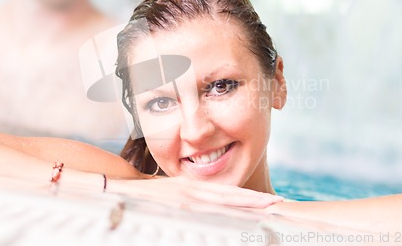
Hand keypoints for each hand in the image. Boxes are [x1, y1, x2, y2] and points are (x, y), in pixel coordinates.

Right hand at [108, 176, 282, 207]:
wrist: (124, 186)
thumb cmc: (146, 193)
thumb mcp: (171, 193)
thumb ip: (189, 198)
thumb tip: (202, 204)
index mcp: (194, 188)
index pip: (227, 193)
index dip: (248, 197)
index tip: (267, 201)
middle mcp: (194, 191)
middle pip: (230, 196)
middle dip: (255, 201)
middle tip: (277, 203)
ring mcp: (187, 197)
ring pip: (222, 201)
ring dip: (245, 205)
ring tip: (266, 208)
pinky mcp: (178, 204)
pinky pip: (205, 210)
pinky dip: (222, 213)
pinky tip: (236, 216)